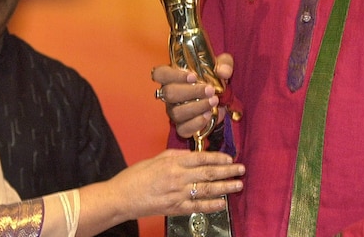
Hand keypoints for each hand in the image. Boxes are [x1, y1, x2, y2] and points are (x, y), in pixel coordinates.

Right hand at [110, 149, 243, 219]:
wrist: (122, 196)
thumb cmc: (136, 176)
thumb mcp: (156, 158)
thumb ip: (175, 156)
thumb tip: (193, 155)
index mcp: (173, 162)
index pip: (201, 158)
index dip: (218, 158)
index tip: (230, 159)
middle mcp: (178, 177)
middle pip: (208, 173)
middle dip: (227, 172)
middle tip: (241, 170)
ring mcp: (178, 194)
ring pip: (207, 190)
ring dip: (225, 187)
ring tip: (238, 185)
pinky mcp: (175, 208)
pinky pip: (197, 207)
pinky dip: (212, 205)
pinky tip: (223, 203)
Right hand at [152, 53, 234, 138]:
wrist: (221, 99)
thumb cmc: (215, 78)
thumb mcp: (223, 65)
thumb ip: (225, 64)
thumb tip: (222, 72)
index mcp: (174, 76)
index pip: (160, 74)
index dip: (173, 75)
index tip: (193, 76)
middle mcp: (170, 94)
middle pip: (169, 93)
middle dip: (191, 92)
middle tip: (210, 90)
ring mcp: (174, 111)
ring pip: (176, 112)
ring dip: (197, 107)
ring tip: (213, 102)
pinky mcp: (183, 126)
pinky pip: (183, 129)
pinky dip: (196, 123)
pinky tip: (208, 114)